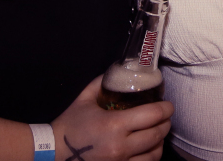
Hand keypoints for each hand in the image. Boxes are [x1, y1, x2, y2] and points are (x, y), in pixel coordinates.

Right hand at [50, 76, 172, 160]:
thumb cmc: (70, 124)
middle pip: (157, 135)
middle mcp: (121, 146)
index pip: (152, 115)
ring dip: (160, 142)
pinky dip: (150, 157)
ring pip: (154, 155)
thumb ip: (102, 82)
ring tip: (158, 134)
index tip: (168, 105)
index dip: (165, 108)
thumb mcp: (85, 98)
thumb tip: (119, 70)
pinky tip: (148, 150)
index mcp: (114, 125)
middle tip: (165, 117)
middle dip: (165, 123)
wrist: (54, 153)